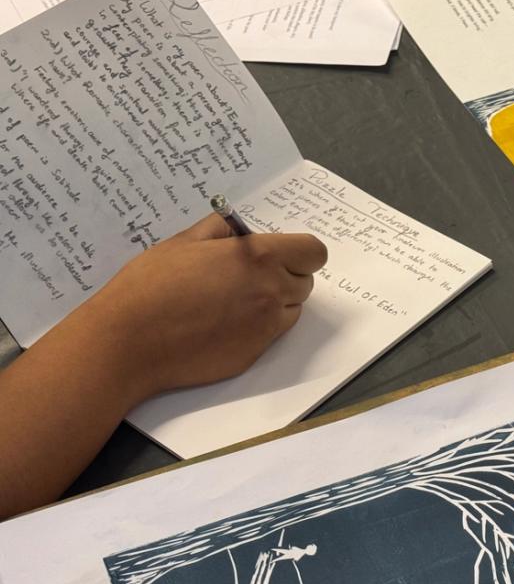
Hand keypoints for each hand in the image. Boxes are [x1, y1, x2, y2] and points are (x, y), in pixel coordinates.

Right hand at [82, 214, 327, 401]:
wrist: (129, 342)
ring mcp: (266, 327)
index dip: (300, 251)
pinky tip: (224, 324)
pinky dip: (259, 326)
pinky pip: (272, 334)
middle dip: (286, 275)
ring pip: (293, 309)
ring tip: (235, 300)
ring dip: (277, 302)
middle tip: (249, 275)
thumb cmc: (150, 285)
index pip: (314, 252)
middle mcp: (271, 292)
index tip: (280, 253)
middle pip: (306, 281)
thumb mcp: (183, 241)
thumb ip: (220, 231)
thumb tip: (238, 229)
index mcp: (258, 258)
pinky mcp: (255, 353)